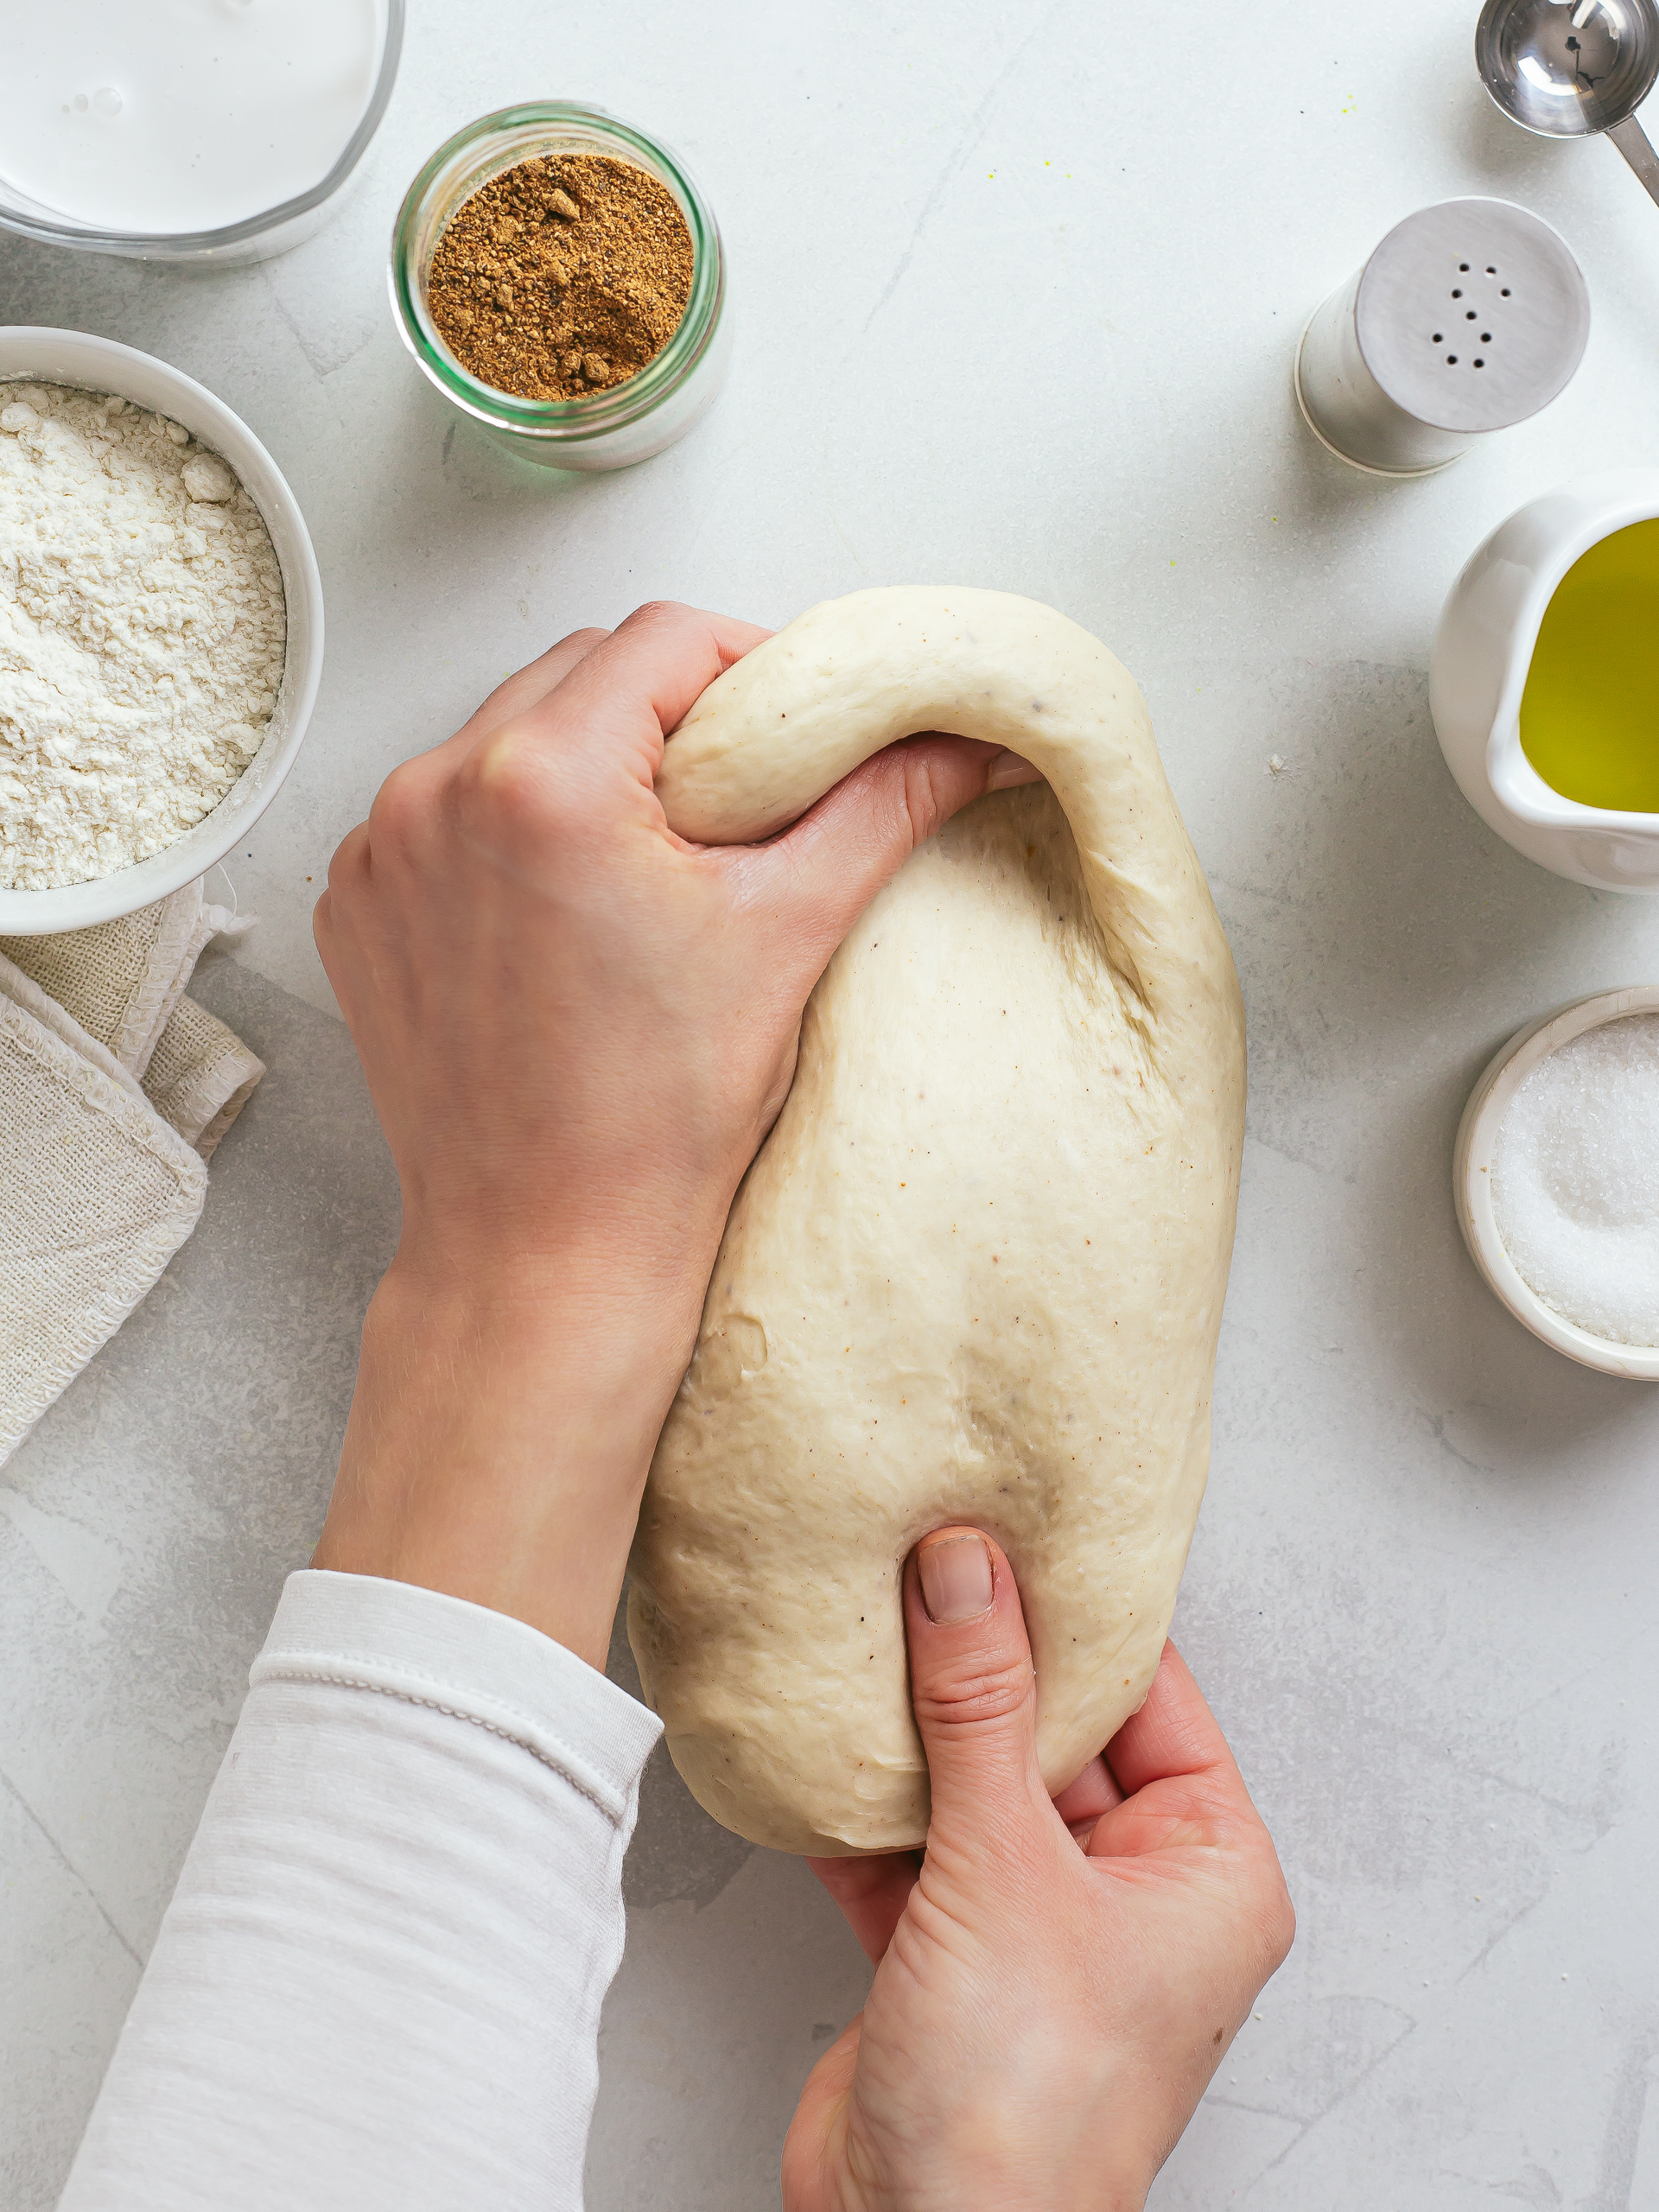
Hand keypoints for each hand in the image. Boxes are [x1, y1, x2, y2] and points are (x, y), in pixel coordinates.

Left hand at [310, 606, 1036, 1664]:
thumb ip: (883, 808)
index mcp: (544, 776)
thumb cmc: (660, 1119)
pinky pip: (447, 811)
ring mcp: (382, 850)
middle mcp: (437, 791)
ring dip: (587, 766)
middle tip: (741, 794)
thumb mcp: (790, 936)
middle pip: (581, 675)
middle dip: (670, 716)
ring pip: (509, 737)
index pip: (667, 638)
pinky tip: (570, 905)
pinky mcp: (358, 905)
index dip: (752, 666)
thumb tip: (968, 739)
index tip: (796, 724)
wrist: (545, 1251)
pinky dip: (511, 827)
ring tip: (656, 857)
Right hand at [785, 1530, 1293, 2211]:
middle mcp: (1133, 1894)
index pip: (1152, 1695)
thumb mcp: (1007, 1870)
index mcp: (1206, 1872)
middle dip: (983, 1659)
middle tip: (921, 1555)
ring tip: (861, 1624)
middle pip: (1057, 1731)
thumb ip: (979, 1708)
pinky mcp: (951, 1954)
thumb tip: (968, 1571)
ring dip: (916, 1727)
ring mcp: (1039, 1926)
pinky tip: (822, 1736)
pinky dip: (868, 1800)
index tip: (1013, 1525)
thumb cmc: (1022, 2114)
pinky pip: (913, 1843)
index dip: (1079, 1611)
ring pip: (978, 1784)